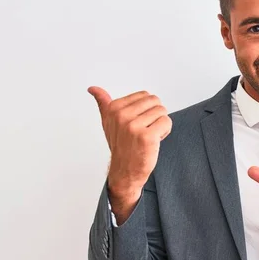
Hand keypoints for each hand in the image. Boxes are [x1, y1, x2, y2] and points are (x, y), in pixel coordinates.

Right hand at [88, 86, 171, 207]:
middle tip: (145, 130)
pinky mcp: (147, 137)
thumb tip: (92, 88)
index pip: (145, 95)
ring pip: (162, 112)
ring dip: (160, 124)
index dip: (146, 109)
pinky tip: (154, 141)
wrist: (124, 170)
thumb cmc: (120, 144)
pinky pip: (166, 122)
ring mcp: (134, 126)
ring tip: (149, 136)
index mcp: (114, 108)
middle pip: (155, 101)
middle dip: (155, 115)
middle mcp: (122, 116)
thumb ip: (103, 103)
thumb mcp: (108, 122)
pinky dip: (165, 131)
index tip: (137, 123)